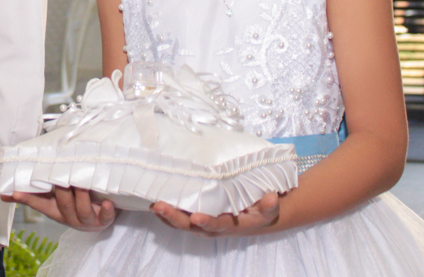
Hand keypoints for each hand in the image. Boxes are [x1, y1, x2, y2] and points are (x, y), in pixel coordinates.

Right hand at [2, 187, 116, 231]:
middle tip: (62, 177)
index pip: (39, 204)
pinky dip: (106, 211)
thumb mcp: (55, 196)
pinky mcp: (104, 221)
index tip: (15, 192)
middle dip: (62, 192)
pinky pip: (105, 218)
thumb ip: (38, 188)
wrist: (102, 214)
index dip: (27, 198)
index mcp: (55, 209)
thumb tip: (8, 185)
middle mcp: (69, 216)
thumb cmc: (76, 200)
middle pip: (63, 206)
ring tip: (83, 185)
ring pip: (82, 212)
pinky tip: (108, 203)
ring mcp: (86, 220)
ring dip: (82, 198)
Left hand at [151, 192, 279, 236]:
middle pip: (190, 226)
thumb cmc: (259, 211)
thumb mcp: (268, 209)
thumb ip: (269, 205)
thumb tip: (271, 198)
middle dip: (174, 217)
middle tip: (159, 206)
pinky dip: (166, 210)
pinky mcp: (194, 216)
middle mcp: (211, 227)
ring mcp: (201, 222)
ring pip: (180, 222)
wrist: (254, 216)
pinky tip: (153, 199)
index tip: (197, 217)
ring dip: (165, 214)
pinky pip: (178, 216)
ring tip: (152, 202)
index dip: (207, 222)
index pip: (216, 225)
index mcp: (229, 225)